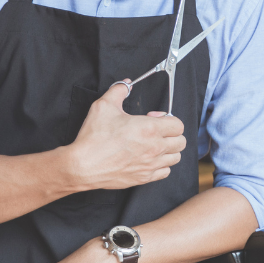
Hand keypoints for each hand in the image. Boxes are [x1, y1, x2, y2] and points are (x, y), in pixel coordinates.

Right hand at [68, 82, 185, 190]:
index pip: (178, 125)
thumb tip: (126, 84)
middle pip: (181, 142)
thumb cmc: (93, 137)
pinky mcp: (144, 178)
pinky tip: (148, 159)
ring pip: (175, 158)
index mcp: (149, 129)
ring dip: (168, 150)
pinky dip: (161, 165)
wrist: (83, 165)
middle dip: (171, 134)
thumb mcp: (104, 105)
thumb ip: (118, 91)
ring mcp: (150, 165)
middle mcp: (155, 148)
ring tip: (154, 145)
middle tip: (155, 132)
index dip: (168, 119)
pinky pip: (165, 172)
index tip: (154, 118)